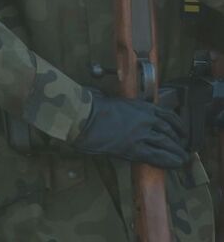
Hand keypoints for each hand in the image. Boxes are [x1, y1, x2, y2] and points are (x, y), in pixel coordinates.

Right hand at [70, 95, 188, 167]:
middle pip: (169, 131)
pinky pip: (156, 156)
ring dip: (177, 153)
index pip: (167, 115)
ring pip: (167, 144)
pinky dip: (168, 161)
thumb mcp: (114, 102)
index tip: (182, 131)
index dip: (178, 125)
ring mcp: (141, 134)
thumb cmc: (93, 107)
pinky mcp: (134, 148)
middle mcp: (145, 119)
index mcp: (141, 106)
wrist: (83, 116)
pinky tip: (174, 165)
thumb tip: (124, 110)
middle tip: (183, 148)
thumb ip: (125, 108)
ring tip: (182, 159)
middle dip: (178, 141)